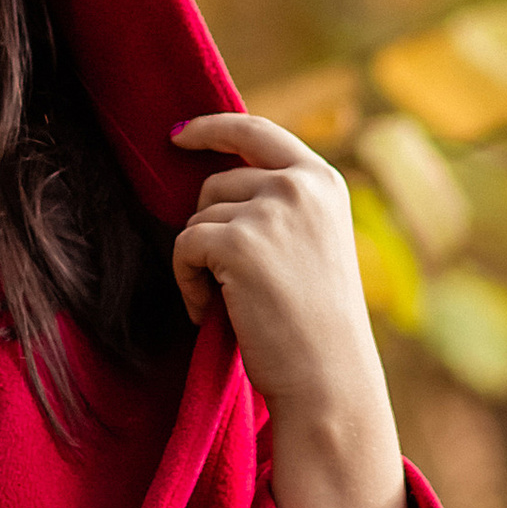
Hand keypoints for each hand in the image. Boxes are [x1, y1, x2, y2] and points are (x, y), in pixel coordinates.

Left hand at [170, 113, 406, 507]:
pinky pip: (184, 246)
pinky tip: (213, 313)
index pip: (258, 131)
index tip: (178, 135)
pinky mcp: (239, 241)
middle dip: (209, 229)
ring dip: (199, 261)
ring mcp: (271, 209)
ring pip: (197, 217)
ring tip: (229, 303)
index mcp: (324, 181)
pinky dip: (187, 282)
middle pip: (216, 182)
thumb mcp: (312, 244)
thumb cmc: (316, 325)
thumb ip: (278, 207)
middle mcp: (300, 185)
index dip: (213, 128)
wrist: (328, 379)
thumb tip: (210, 181)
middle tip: (230, 282)